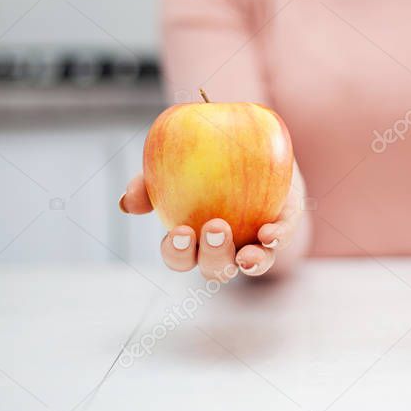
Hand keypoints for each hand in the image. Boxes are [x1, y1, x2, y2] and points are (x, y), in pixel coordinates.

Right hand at [119, 164, 305, 280]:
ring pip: (251, 264)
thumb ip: (150, 181)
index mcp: (194, 238)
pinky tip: (270, 234)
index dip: (178, 252)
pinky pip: (281, 238)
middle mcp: (224, 247)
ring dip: (248, 261)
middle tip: (214, 229)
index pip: (179, 257)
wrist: (251, 142)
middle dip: (213, 257)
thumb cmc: (203, 156)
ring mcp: (255, 241)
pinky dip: (276, 239)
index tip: (181, 232)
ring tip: (246, 250)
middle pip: (215, 269)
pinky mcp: (283, 226)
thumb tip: (127, 202)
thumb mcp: (175, 162)